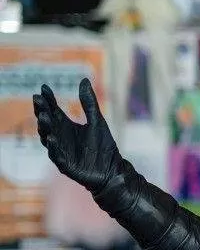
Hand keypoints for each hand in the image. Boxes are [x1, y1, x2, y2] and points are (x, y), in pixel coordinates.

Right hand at [32, 78, 123, 193]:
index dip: (48, 100)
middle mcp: (60, 137)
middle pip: (47, 122)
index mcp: (66, 126)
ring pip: (48, 137)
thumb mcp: (97, 120)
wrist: (112, 170)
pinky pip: (57, 155)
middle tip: (39, 100)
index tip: (44, 88)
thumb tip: (84, 79)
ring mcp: (61, 150)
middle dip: (42, 111)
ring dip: (45, 127)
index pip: (53, 110)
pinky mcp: (66, 164)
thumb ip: (89, 103)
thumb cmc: (103, 146)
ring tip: (44, 116)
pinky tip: (52, 138)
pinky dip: (54, 147)